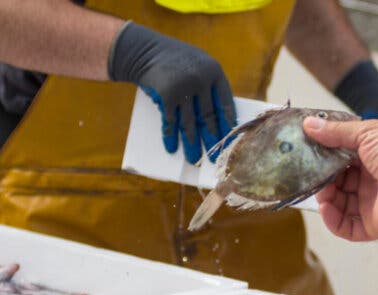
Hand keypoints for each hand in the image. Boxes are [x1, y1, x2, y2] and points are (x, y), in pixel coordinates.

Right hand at [108, 22, 235, 163]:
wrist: (146, 50)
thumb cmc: (178, 62)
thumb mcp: (200, 67)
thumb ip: (211, 88)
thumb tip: (223, 123)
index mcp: (215, 73)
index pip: (226, 105)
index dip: (228, 126)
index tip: (230, 143)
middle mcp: (201, 80)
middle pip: (209, 117)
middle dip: (213, 141)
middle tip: (216, 159)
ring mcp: (183, 87)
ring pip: (190, 123)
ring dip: (192, 145)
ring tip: (194, 161)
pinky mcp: (166, 95)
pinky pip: (170, 121)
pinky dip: (170, 136)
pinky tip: (172, 149)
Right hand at [303, 117, 377, 240]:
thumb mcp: (364, 133)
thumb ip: (335, 131)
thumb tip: (308, 125)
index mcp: (371, 161)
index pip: (341, 164)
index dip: (325, 162)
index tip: (309, 158)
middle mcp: (371, 184)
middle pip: (337, 187)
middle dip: (322, 182)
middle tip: (312, 176)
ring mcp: (371, 206)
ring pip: (339, 207)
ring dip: (325, 200)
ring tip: (320, 191)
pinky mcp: (373, 226)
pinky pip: (347, 228)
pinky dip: (332, 220)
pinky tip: (326, 208)